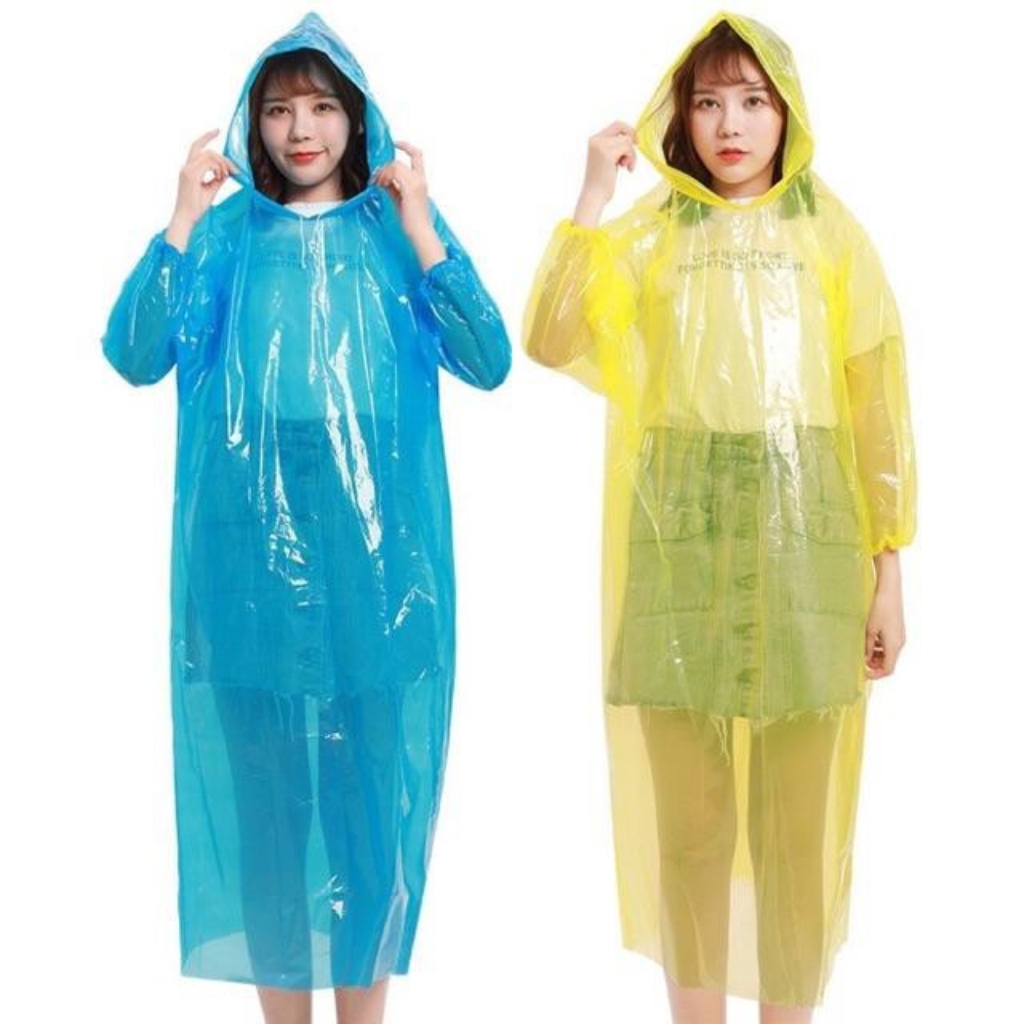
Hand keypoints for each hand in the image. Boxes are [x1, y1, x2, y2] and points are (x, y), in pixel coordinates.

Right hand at [166, 130, 235, 251]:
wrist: (186, 218)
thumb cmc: (196, 208)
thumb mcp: (210, 190)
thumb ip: (217, 179)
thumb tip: (227, 172)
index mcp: (189, 169)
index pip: (197, 147)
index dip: (207, 137)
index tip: (218, 130)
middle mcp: (186, 167)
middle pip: (205, 149)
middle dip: (222, 157)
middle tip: (234, 170)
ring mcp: (187, 171)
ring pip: (208, 155)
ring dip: (221, 165)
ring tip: (225, 177)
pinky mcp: (190, 176)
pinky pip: (208, 164)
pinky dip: (217, 169)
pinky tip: (220, 178)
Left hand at [373, 141, 444, 269]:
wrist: (420, 233)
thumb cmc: (411, 223)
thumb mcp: (399, 201)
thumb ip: (392, 188)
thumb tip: (381, 180)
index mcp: (421, 181)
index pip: (417, 155)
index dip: (406, 146)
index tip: (395, 143)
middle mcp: (420, 179)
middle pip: (399, 161)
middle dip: (384, 168)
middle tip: (376, 180)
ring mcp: (417, 182)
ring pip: (395, 164)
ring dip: (383, 173)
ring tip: (378, 185)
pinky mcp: (411, 187)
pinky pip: (394, 171)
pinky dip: (384, 177)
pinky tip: (380, 186)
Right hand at [574, 121, 636, 227]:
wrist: (594, 196)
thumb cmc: (602, 181)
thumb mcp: (607, 159)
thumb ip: (614, 146)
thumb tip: (631, 137)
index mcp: (594, 140)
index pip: (616, 125)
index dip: (628, 130)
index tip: (635, 143)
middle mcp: (596, 140)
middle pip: (621, 126)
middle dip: (632, 136)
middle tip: (636, 147)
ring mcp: (601, 146)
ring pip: (626, 140)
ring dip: (631, 154)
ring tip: (626, 166)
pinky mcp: (607, 154)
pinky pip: (628, 148)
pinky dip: (632, 159)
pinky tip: (628, 169)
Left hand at [864, 552, 905, 678]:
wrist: (889, 590)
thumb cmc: (879, 609)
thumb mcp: (869, 630)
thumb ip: (866, 647)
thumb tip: (864, 660)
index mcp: (894, 645)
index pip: (888, 669)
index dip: (876, 674)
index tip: (864, 673)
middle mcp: (899, 643)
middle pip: (888, 662)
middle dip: (874, 665)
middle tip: (860, 661)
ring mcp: (899, 636)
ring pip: (888, 653)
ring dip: (875, 655)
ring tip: (861, 649)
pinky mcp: (896, 629)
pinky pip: (888, 644)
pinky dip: (878, 646)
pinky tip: (867, 639)